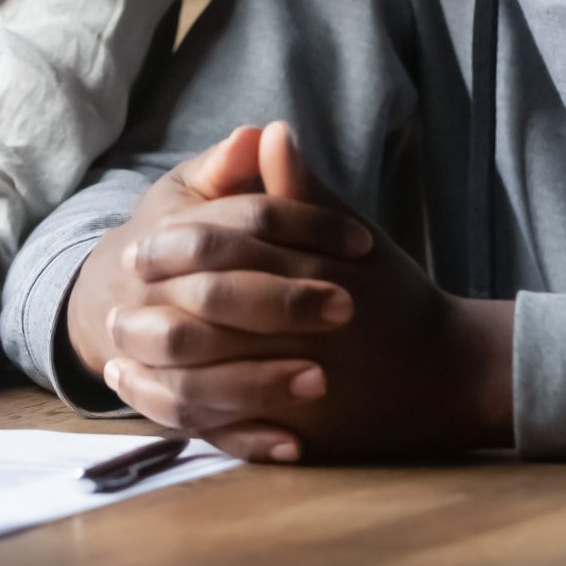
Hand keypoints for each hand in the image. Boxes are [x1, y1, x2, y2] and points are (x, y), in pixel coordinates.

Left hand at [101, 122, 515, 462]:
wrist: (448, 375)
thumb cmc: (393, 295)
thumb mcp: (351, 235)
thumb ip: (302, 190)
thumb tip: (270, 128)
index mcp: (310, 276)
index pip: (226, 252)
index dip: (176, 246)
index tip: (142, 243)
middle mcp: (300, 337)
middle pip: (205, 318)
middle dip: (155, 304)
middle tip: (119, 295)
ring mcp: (297, 394)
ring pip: (203, 382)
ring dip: (153, 362)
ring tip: (117, 340)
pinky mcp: (297, 437)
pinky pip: (222, 430)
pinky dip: (178, 411)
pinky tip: (149, 390)